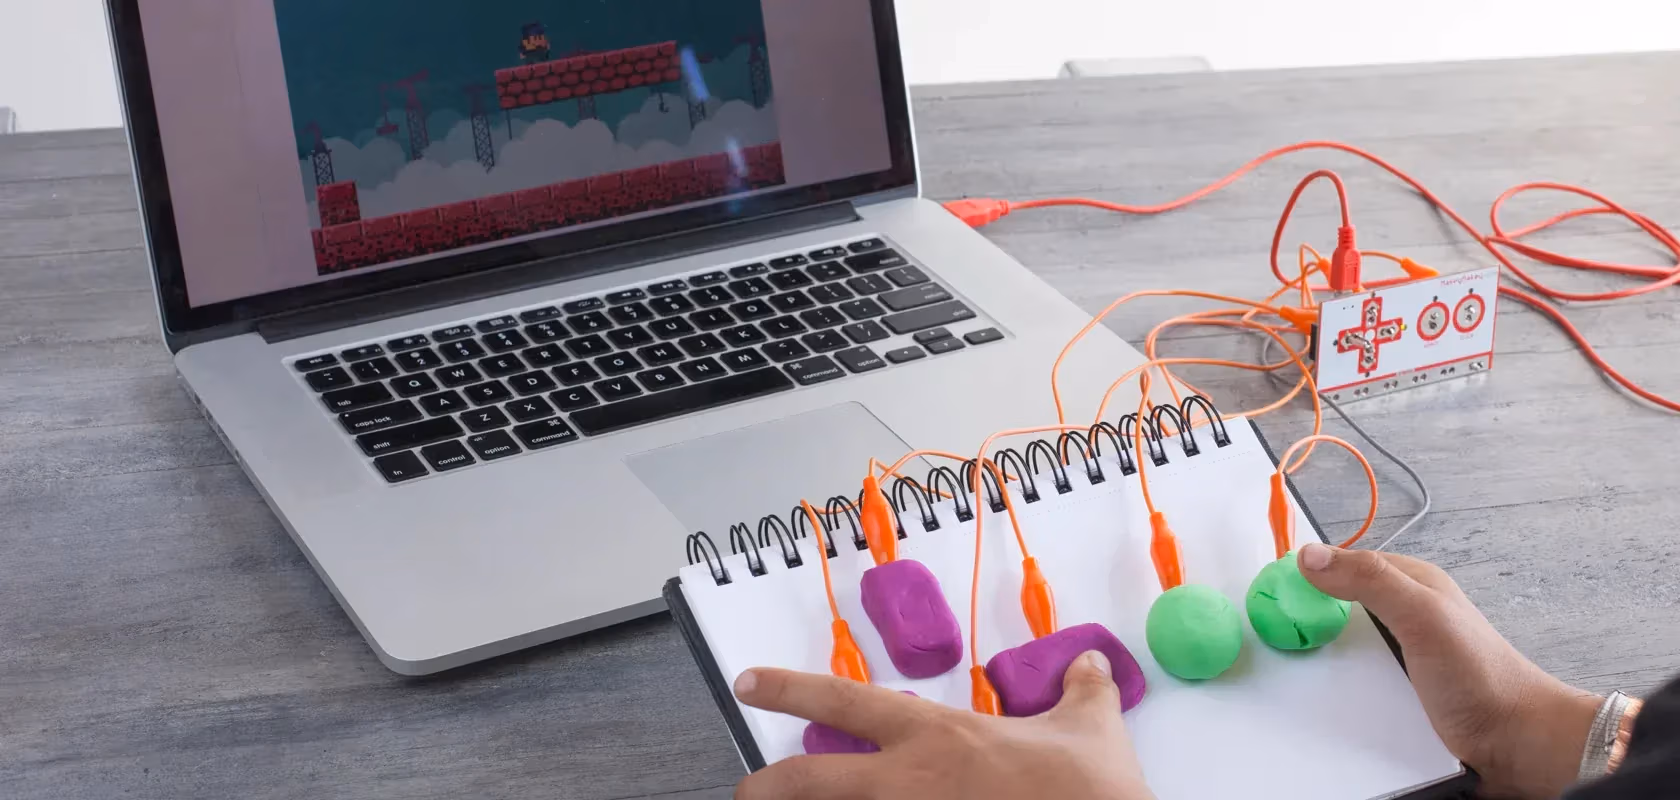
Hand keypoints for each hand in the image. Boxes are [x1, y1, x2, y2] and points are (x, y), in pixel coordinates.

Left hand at [733, 651, 1154, 799]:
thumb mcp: (1090, 728)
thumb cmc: (1089, 789)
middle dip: (766, 786)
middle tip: (745, 789)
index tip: (749, 683)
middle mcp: (908, 781)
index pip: (844, 700)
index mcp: (936, 735)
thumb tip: (1090, 668)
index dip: (788, 688)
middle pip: (809, 780)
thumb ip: (1081, 693)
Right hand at [1298, 542, 1599, 799]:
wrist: (1517, 744)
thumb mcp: (1424, 615)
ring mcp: (1402, 656)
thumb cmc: (1480, 675)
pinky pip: (1356, 684)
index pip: (1343, 563)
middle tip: (1275, 634)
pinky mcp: (1400, 693)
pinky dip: (1339, 689)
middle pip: (1337, 607)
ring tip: (1295, 672)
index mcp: (1411, 584)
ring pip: (1344, 648)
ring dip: (1324, 661)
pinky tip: (1325, 698)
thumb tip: (1309, 555)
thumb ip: (1370, 580)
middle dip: (1308, 619)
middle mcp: (1405, 616)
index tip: (1271, 590)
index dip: (1307, 572)